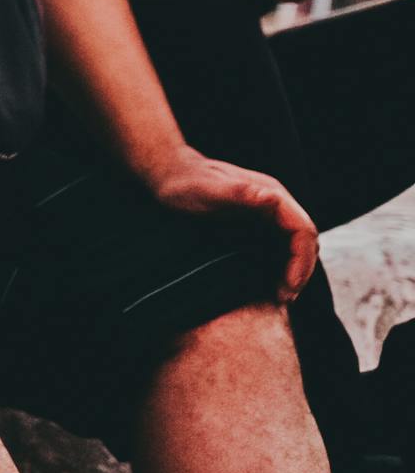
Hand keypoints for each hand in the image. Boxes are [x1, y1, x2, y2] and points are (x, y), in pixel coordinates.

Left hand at [139, 143, 318, 302]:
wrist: (169, 174)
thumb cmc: (185, 182)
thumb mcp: (207, 190)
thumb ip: (238, 193)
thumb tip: (272, 199)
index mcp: (271, 194)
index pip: (303, 230)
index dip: (302, 260)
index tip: (290, 285)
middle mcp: (274, 204)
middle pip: (304, 241)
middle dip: (300, 271)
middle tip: (285, 298)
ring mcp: (267, 214)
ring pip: (294, 247)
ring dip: (292, 272)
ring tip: (280, 297)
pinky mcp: (256, 224)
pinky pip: (278, 248)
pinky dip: (280, 268)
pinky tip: (269, 285)